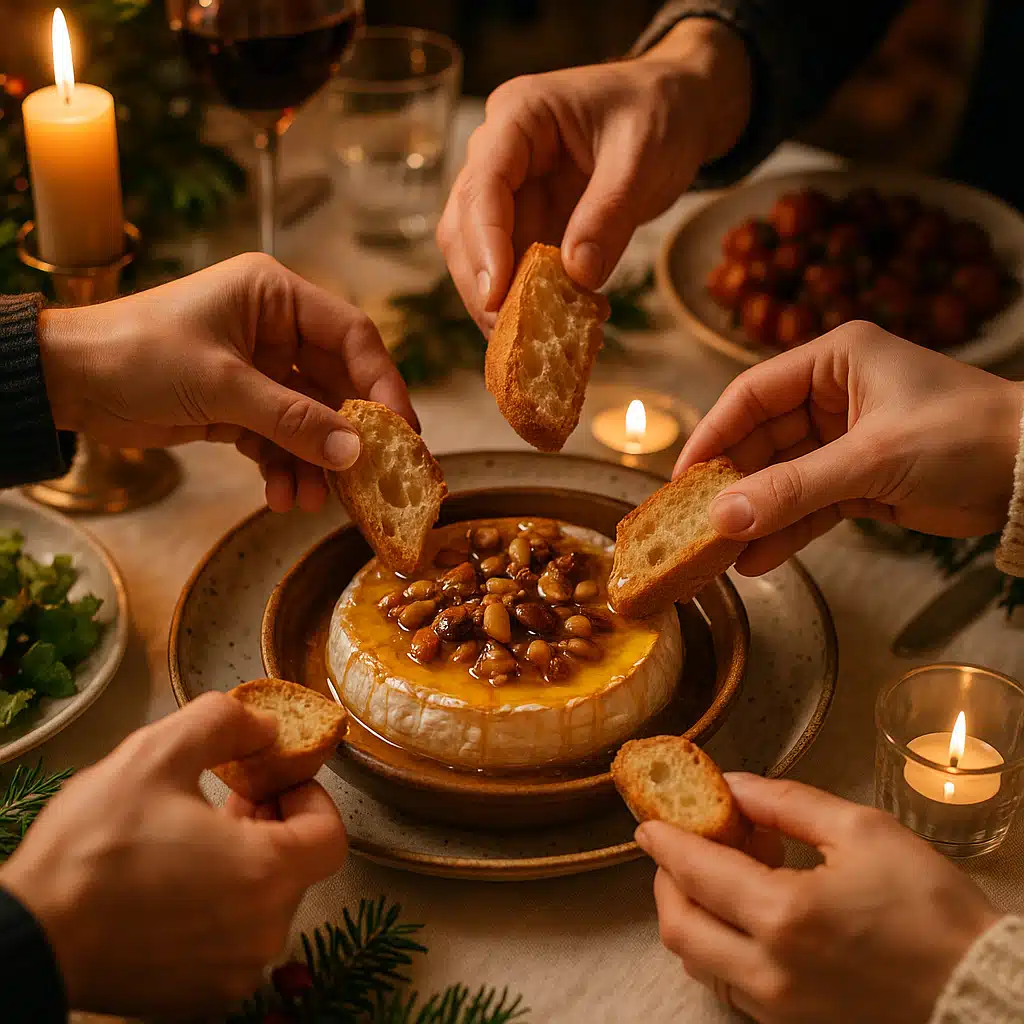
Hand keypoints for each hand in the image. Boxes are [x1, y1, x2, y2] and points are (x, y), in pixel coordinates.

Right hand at [0, 692, 346, 1015]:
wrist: (28, 937)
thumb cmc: (92, 848)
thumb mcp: (155, 755)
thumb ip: (224, 724)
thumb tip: (266, 727)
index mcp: (266, 875)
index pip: (331, 834)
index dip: (311, 798)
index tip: (275, 782)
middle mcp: (262, 933)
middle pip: (298, 867)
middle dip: (274, 824)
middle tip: (232, 797)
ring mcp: (231, 973)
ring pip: (266, 905)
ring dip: (246, 864)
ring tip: (196, 837)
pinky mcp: (200, 999)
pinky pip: (233, 941)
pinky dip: (221, 908)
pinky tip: (176, 882)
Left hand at [38, 252, 416, 512]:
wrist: (66, 382)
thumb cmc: (137, 354)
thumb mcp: (222, 386)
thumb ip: (292, 420)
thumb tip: (355, 454)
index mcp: (275, 296)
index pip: (352, 337)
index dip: (382, 384)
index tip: (401, 433)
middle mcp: (275, 328)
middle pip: (337, 384)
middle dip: (348, 436)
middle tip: (371, 480)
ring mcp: (259, 369)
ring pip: (310, 419)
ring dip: (314, 462)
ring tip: (312, 502)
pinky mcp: (240, 406)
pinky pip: (280, 439)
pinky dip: (284, 468)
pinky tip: (282, 497)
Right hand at [437, 18, 750, 332]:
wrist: (678, 108)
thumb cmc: (660, 114)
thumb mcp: (643, 157)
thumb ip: (609, 215)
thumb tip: (579, 276)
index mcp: (519, 116)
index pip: (483, 186)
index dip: (485, 244)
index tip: (497, 297)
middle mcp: (499, 153)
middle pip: (466, 226)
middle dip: (484, 285)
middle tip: (512, 337)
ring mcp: (511, 191)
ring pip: (481, 255)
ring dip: (503, 302)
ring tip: (535, 342)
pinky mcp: (529, 222)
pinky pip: (517, 268)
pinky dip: (531, 301)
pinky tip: (558, 327)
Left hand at [639, 774, 997, 1023]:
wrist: (979, 991)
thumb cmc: (928, 906)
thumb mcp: (861, 830)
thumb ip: (785, 802)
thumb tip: (733, 785)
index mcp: (784, 916)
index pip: (695, 872)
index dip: (664, 841)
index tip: (648, 821)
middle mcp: (768, 971)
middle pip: (679, 928)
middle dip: (665, 882)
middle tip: (678, 848)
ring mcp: (778, 1007)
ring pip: (699, 961)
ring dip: (690, 915)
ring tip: (717, 875)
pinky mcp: (792, 1023)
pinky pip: (730, 985)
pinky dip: (718, 946)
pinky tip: (745, 914)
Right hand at [677, 322, 1023, 574]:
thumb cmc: (965, 436)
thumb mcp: (872, 458)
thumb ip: (794, 489)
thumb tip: (724, 518)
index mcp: (835, 361)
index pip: (751, 395)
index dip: (713, 436)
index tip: (682, 479)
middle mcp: (834, 395)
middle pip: (761, 440)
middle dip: (732, 485)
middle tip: (696, 525)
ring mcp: (845, 441)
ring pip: (782, 478)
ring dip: (755, 514)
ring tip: (720, 552)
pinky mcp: (860, 481)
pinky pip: (810, 506)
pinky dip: (786, 531)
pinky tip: (758, 559)